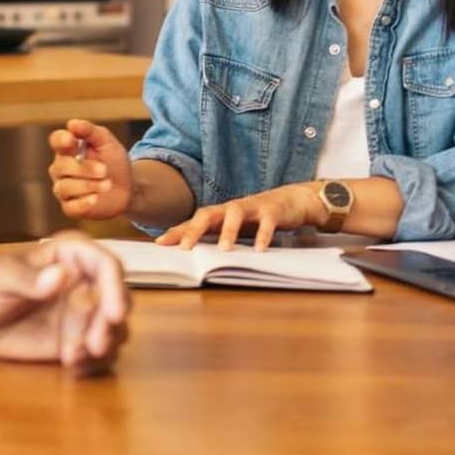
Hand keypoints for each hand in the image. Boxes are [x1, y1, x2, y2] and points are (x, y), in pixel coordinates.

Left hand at [0, 234, 130, 374]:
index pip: (106, 265)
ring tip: (72, 357)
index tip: (112, 314)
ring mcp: (85, 313)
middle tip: (92, 346)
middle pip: (118, 300)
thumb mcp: (0, 277)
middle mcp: (86, 280)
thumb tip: (60, 276)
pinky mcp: (80, 339)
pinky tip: (72, 367)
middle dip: (108, 326)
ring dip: (102, 346)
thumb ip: (28, 277)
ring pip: (115, 329)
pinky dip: (94, 363)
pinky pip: (102, 353)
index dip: (115, 288)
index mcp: (71, 254)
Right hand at [47, 119, 132, 220]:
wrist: (129, 188)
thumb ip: (90, 131)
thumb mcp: (107, 142)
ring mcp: (63, 189)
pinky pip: (70, 207)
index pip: (56, 141)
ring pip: (64, 187)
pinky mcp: (70, 208)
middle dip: (84, 168)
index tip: (72, 140)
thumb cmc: (114, 161)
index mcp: (67, 149)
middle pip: (61, 166)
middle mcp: (61, 169)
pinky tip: (95, 199)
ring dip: (88, 185)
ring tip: (108, 184)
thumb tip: (71, 124)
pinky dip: (83, 202)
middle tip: (105, 170)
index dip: (61, 140)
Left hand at [154, 184, 323, 250]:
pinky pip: (267, 223)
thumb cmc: (260, 217)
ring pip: (235, 214)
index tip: (160, 244)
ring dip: (228, 231)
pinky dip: (263, 236)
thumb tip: (195, 255)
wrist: (294, 200)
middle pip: (208, 213)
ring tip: (223, 250)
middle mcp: (233, 208)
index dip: (177, 231)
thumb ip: (219, 237)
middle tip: (184, 248)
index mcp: (222, 214)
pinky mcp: (273, 210)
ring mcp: (253, 207)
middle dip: (194, 229)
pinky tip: (259, 250)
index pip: (194, 221)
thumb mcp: (237, 227)